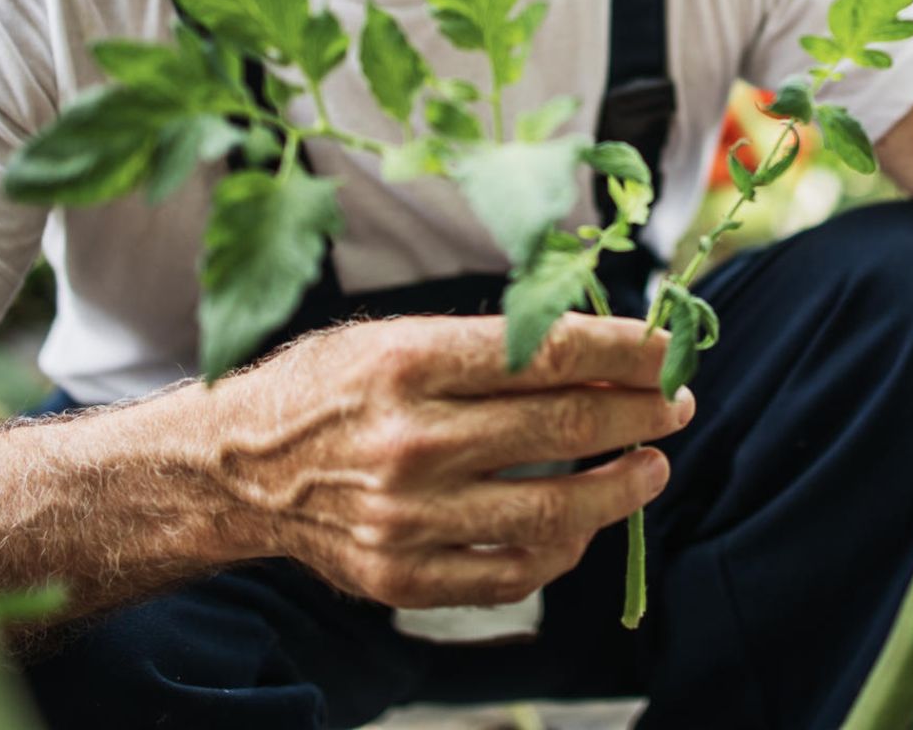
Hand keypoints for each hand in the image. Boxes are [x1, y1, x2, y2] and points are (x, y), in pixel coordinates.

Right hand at [216, 313, 690, 608]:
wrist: (236, 468)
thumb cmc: (333, 384)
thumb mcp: (402, 335)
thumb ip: (496, 347)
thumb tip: (604, 355)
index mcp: (411, 360)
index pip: (550, 352)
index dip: (627, 352)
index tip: (670, 349)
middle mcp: (411, 439)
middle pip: (563, 430)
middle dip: (640, 414)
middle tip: (676, 404)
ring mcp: (406, 518)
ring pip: (553, 514)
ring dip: (623, 488)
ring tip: (653, 466)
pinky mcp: (400, 576)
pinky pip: (512, 576)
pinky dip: (564, 551)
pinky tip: (586, 525)